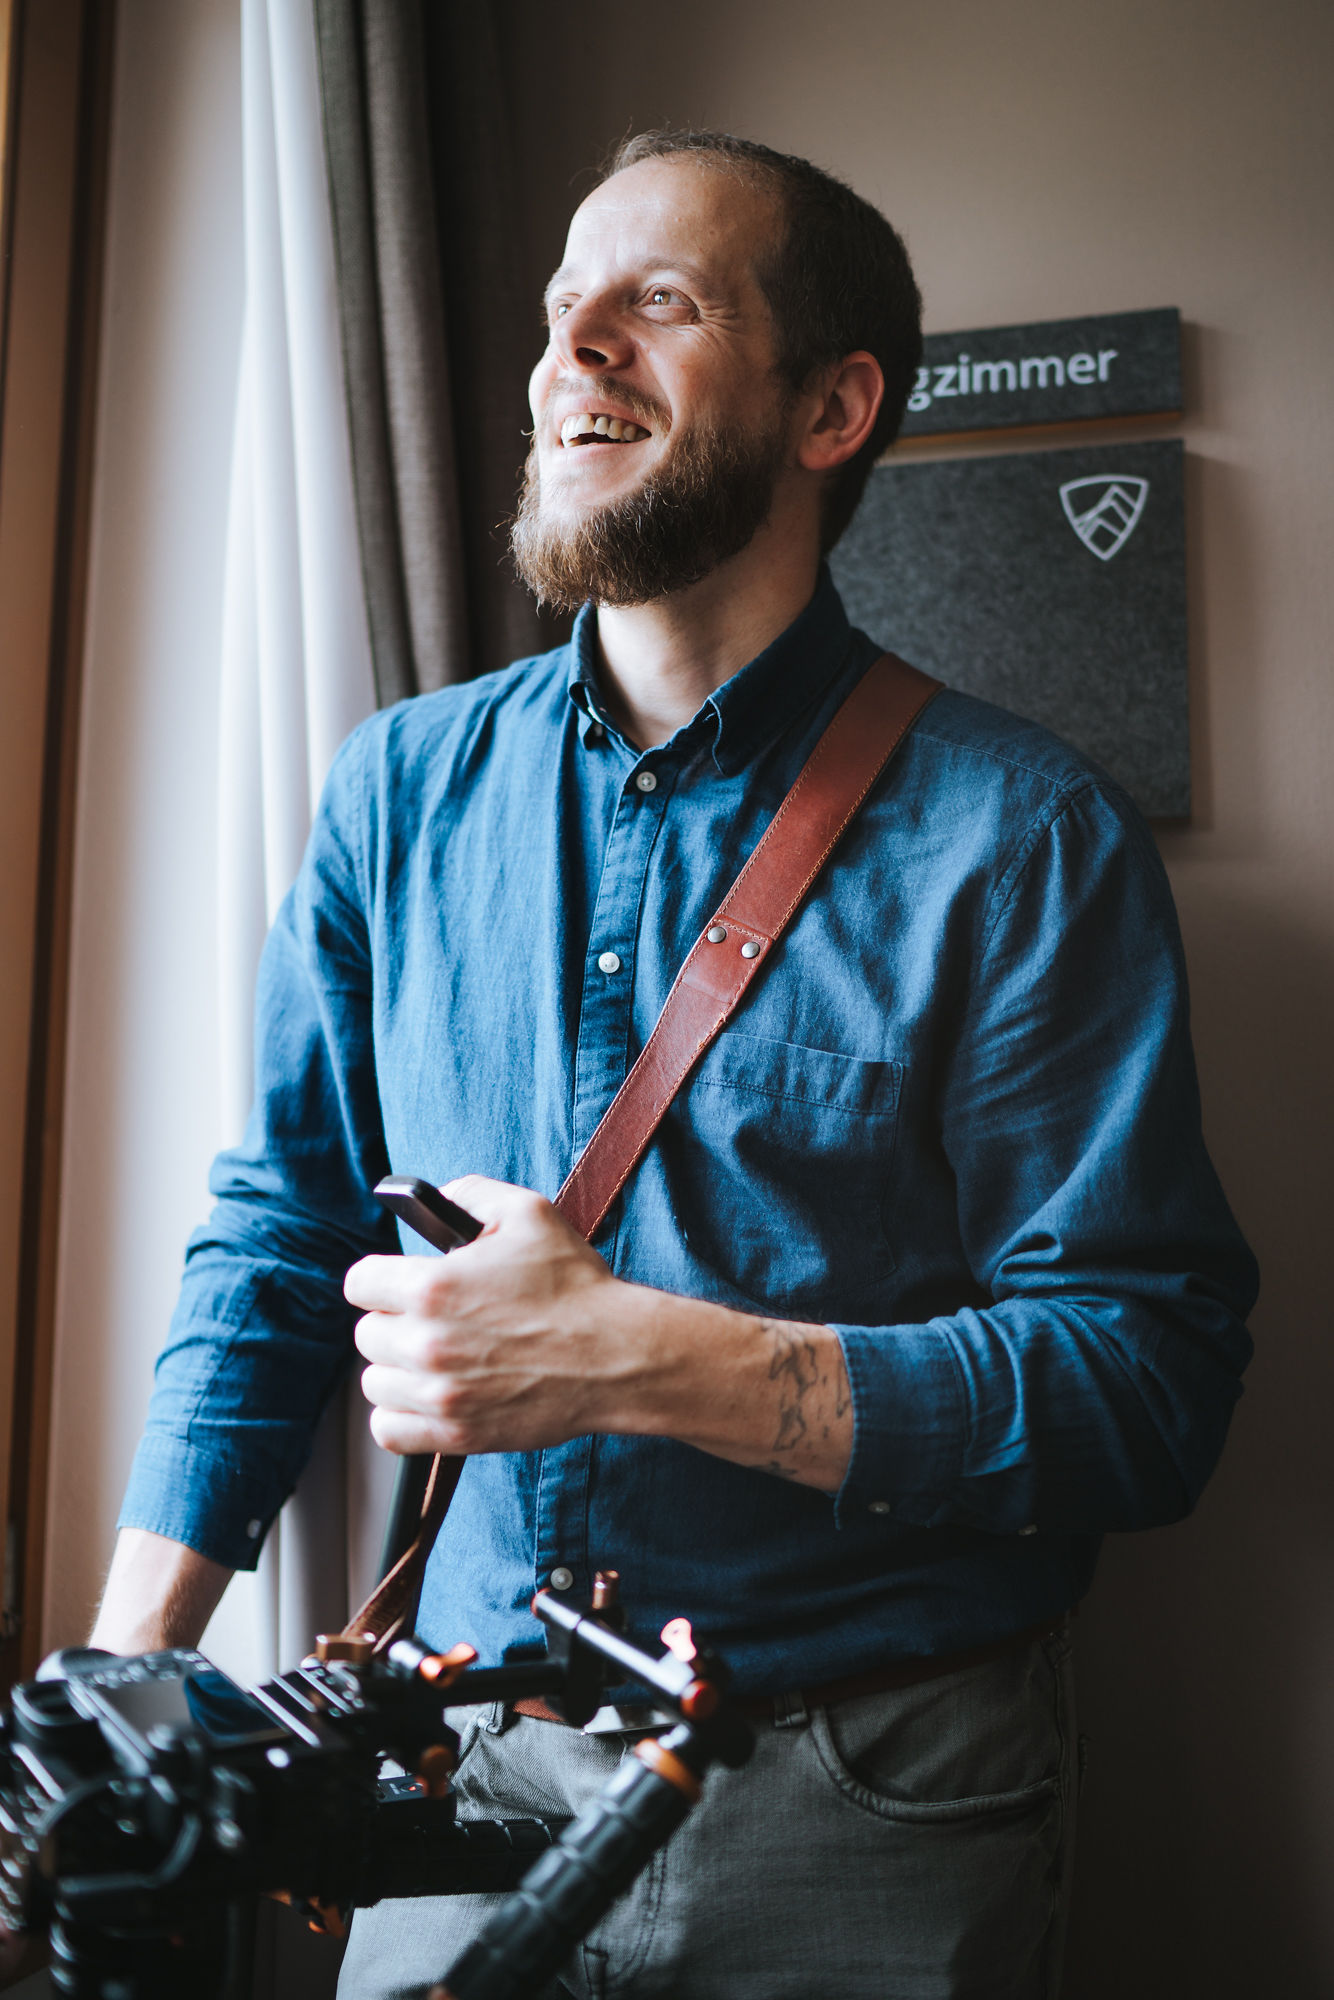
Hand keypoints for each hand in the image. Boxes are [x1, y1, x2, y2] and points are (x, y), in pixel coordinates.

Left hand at [346, 1177, 627, 1455]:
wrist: (617, 1356)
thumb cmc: (575, 1286)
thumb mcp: (527, 1212)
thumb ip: (468, 1193)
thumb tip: (433, 1200)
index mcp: (432, 1287)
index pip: (358, 1283)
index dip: (381, 1278)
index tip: (398, 1284)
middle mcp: (426, 1344)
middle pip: (366, 1334)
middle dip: (394, 1322)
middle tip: (433, 1320)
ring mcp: (439, 1394)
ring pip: (374, 1383)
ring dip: (398, 1369)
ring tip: (434, 1359)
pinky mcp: (455, 1434)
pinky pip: (388, 1430)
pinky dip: (400, 1415)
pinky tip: (428, 1396)